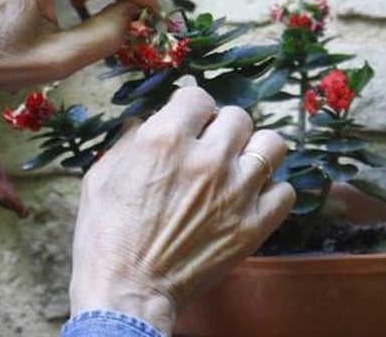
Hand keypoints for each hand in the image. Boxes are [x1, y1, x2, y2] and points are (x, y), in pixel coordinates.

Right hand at [69, 87, 294, 335]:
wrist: (127, 290)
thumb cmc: (106, 235)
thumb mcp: (101, 177)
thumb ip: (126, 142)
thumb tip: (141, 122)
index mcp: (164, 139)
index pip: (197, 96)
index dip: (190, 108)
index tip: (187, 121)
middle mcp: (206, 158)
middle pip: (238, 116)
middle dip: (222, 126)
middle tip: (210, 145)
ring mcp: (236, 192)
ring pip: (272, 144)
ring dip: (255, 150)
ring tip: (239, 164)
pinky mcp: (254, 225)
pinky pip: (285, 191)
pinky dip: (270, 191)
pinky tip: (251, 197)